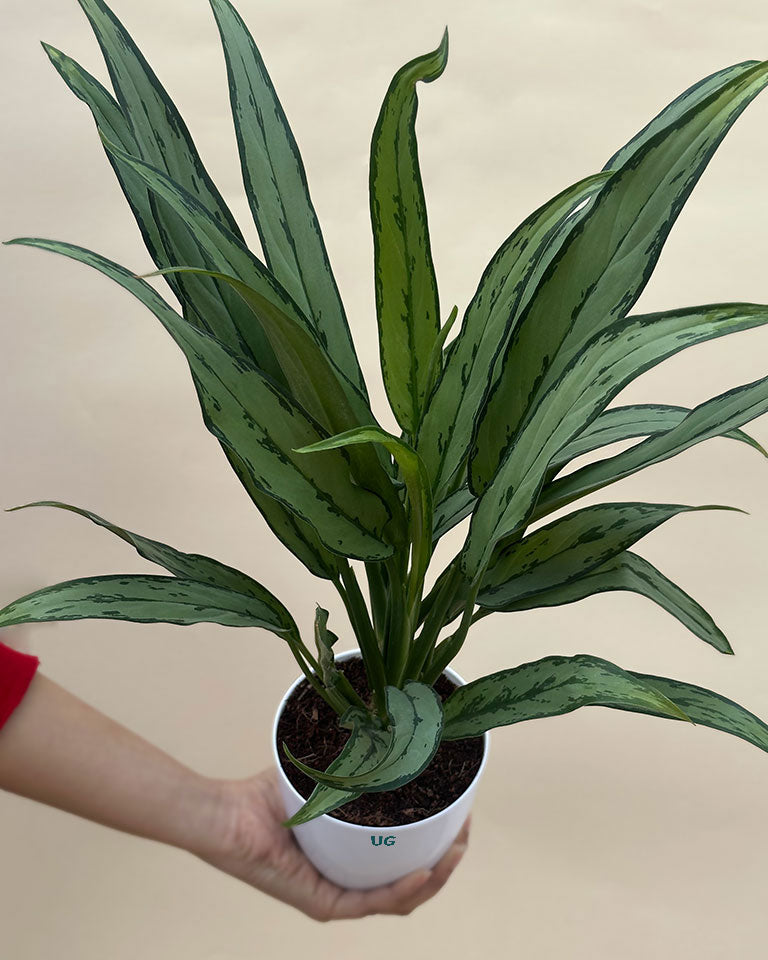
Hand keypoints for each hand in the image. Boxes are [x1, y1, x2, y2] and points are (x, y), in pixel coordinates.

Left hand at [200, 767, 470, 920]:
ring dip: (435, 875)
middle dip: (447, 857)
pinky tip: (424, 870)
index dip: (438, 838)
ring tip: (455, 849)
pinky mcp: (322, 904)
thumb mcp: (326, 772)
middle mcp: (348, 879)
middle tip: (466, 829)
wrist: (226, 813)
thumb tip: (391, 717)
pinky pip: (372, 904)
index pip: (406, 856)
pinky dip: (404, 889)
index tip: (462, 811)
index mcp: (352, 854)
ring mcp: (336, 895)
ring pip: (401, 897)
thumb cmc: (265, 793)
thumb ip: (357, 757)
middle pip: (413, 880)